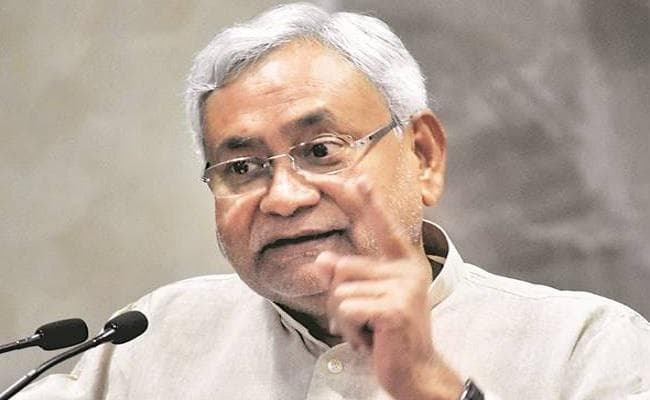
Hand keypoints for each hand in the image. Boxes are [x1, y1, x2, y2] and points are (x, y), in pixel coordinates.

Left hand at [310, 174, 462, 399]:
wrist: (414, 371)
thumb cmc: (390, 334)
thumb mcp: (367, 299)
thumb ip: (347, 277)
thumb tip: (322, 260)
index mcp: (404, 263)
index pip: (382, 226)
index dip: (368, 202)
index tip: (356, 178)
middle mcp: (407, 269)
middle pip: (342, 267)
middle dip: (338, 298)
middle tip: (362, 321)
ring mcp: (402, 288)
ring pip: (339, 290)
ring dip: (343, 318)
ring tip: (366, 331)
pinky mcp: (394, 308)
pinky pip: (346, 308)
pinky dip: (347, 329)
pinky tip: (368, 340)